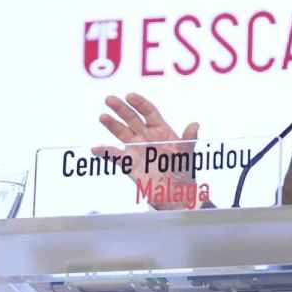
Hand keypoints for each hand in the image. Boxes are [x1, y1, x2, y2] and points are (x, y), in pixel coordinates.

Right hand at [95, 93, 199, 209]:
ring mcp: (137, 149)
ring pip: (122, 133)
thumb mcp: (187, 154)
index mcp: (161, 130)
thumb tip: (195, 125)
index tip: (130, 96)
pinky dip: (105, 152)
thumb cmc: (184, 171)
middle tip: (109, 99)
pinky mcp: (129, 163)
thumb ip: (189, 139)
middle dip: (121, 109)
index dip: (139, 103)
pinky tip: (96, 149)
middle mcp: (147, 137)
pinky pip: (115, 156)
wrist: (176, 195)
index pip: (149, 112)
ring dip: (112, 124)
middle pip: (132, 118)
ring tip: (103, 117)